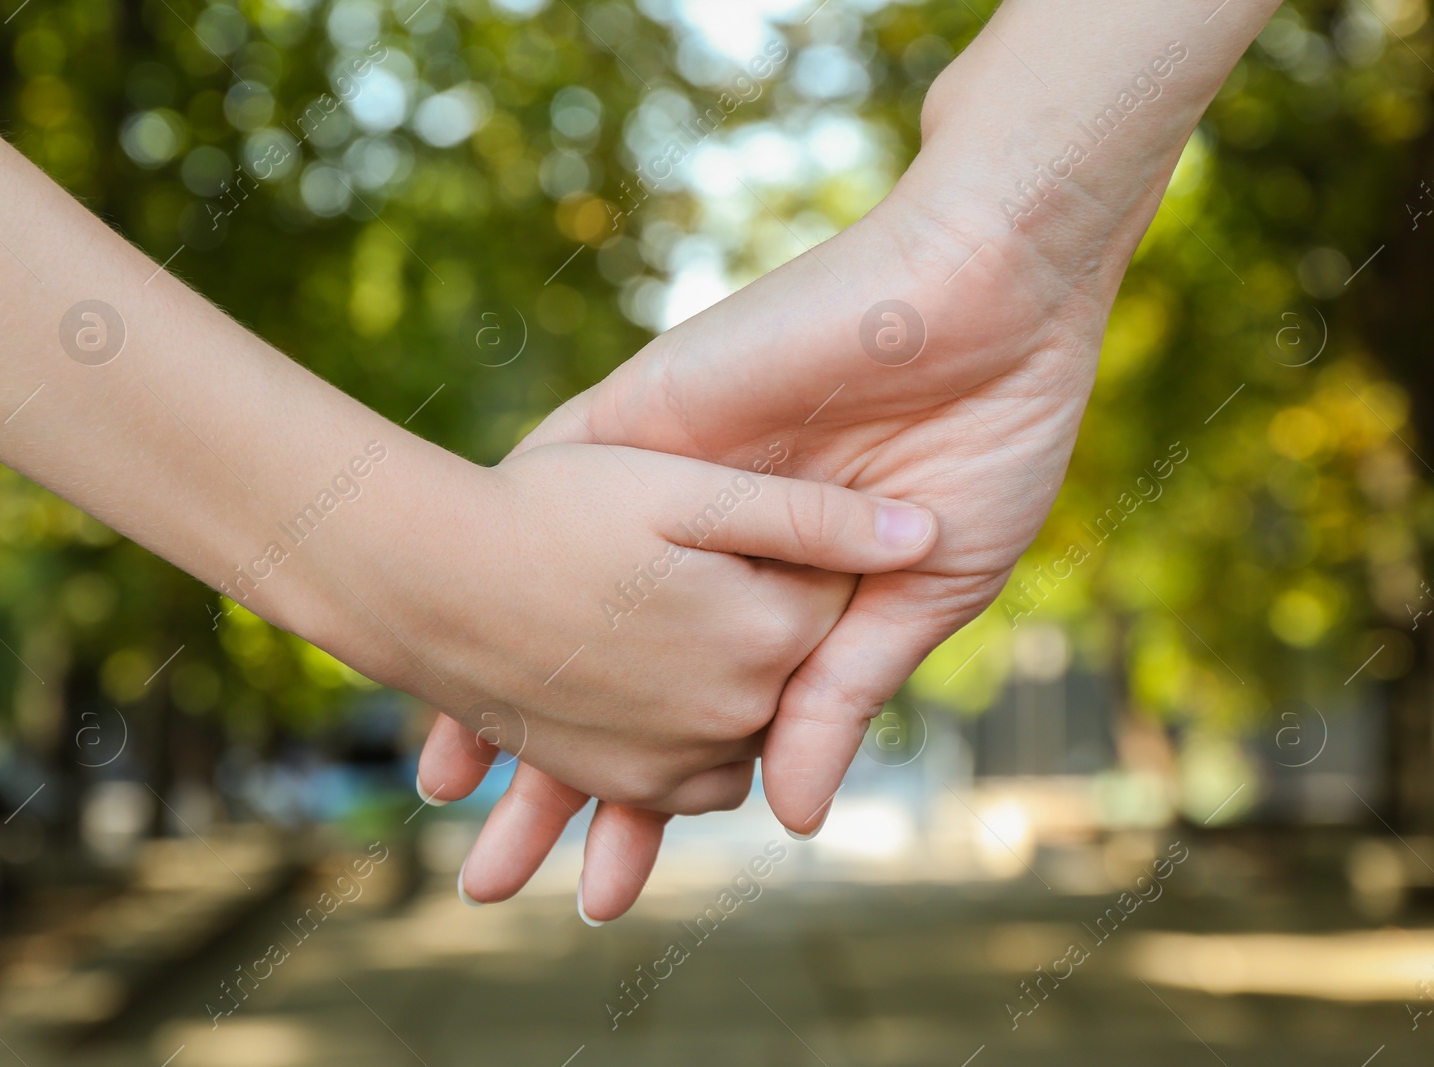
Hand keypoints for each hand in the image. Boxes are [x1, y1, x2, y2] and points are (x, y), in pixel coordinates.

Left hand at [420, 0, 1280, 916]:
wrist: (991, 298)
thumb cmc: (986, 445)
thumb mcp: (919, 596)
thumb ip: (838, 696)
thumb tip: (787, 818)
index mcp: (780, 608)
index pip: (692, 727)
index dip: (646, 809)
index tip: (601, 891)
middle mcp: (707, 562)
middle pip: (607, 687)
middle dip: (552, 784)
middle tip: (487, 880)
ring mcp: (669, 492)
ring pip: (558, 606)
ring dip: (499, 697)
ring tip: (441, 789)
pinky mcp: (644, 421)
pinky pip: (547, 493)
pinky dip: (493, 568)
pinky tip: (445, 643)